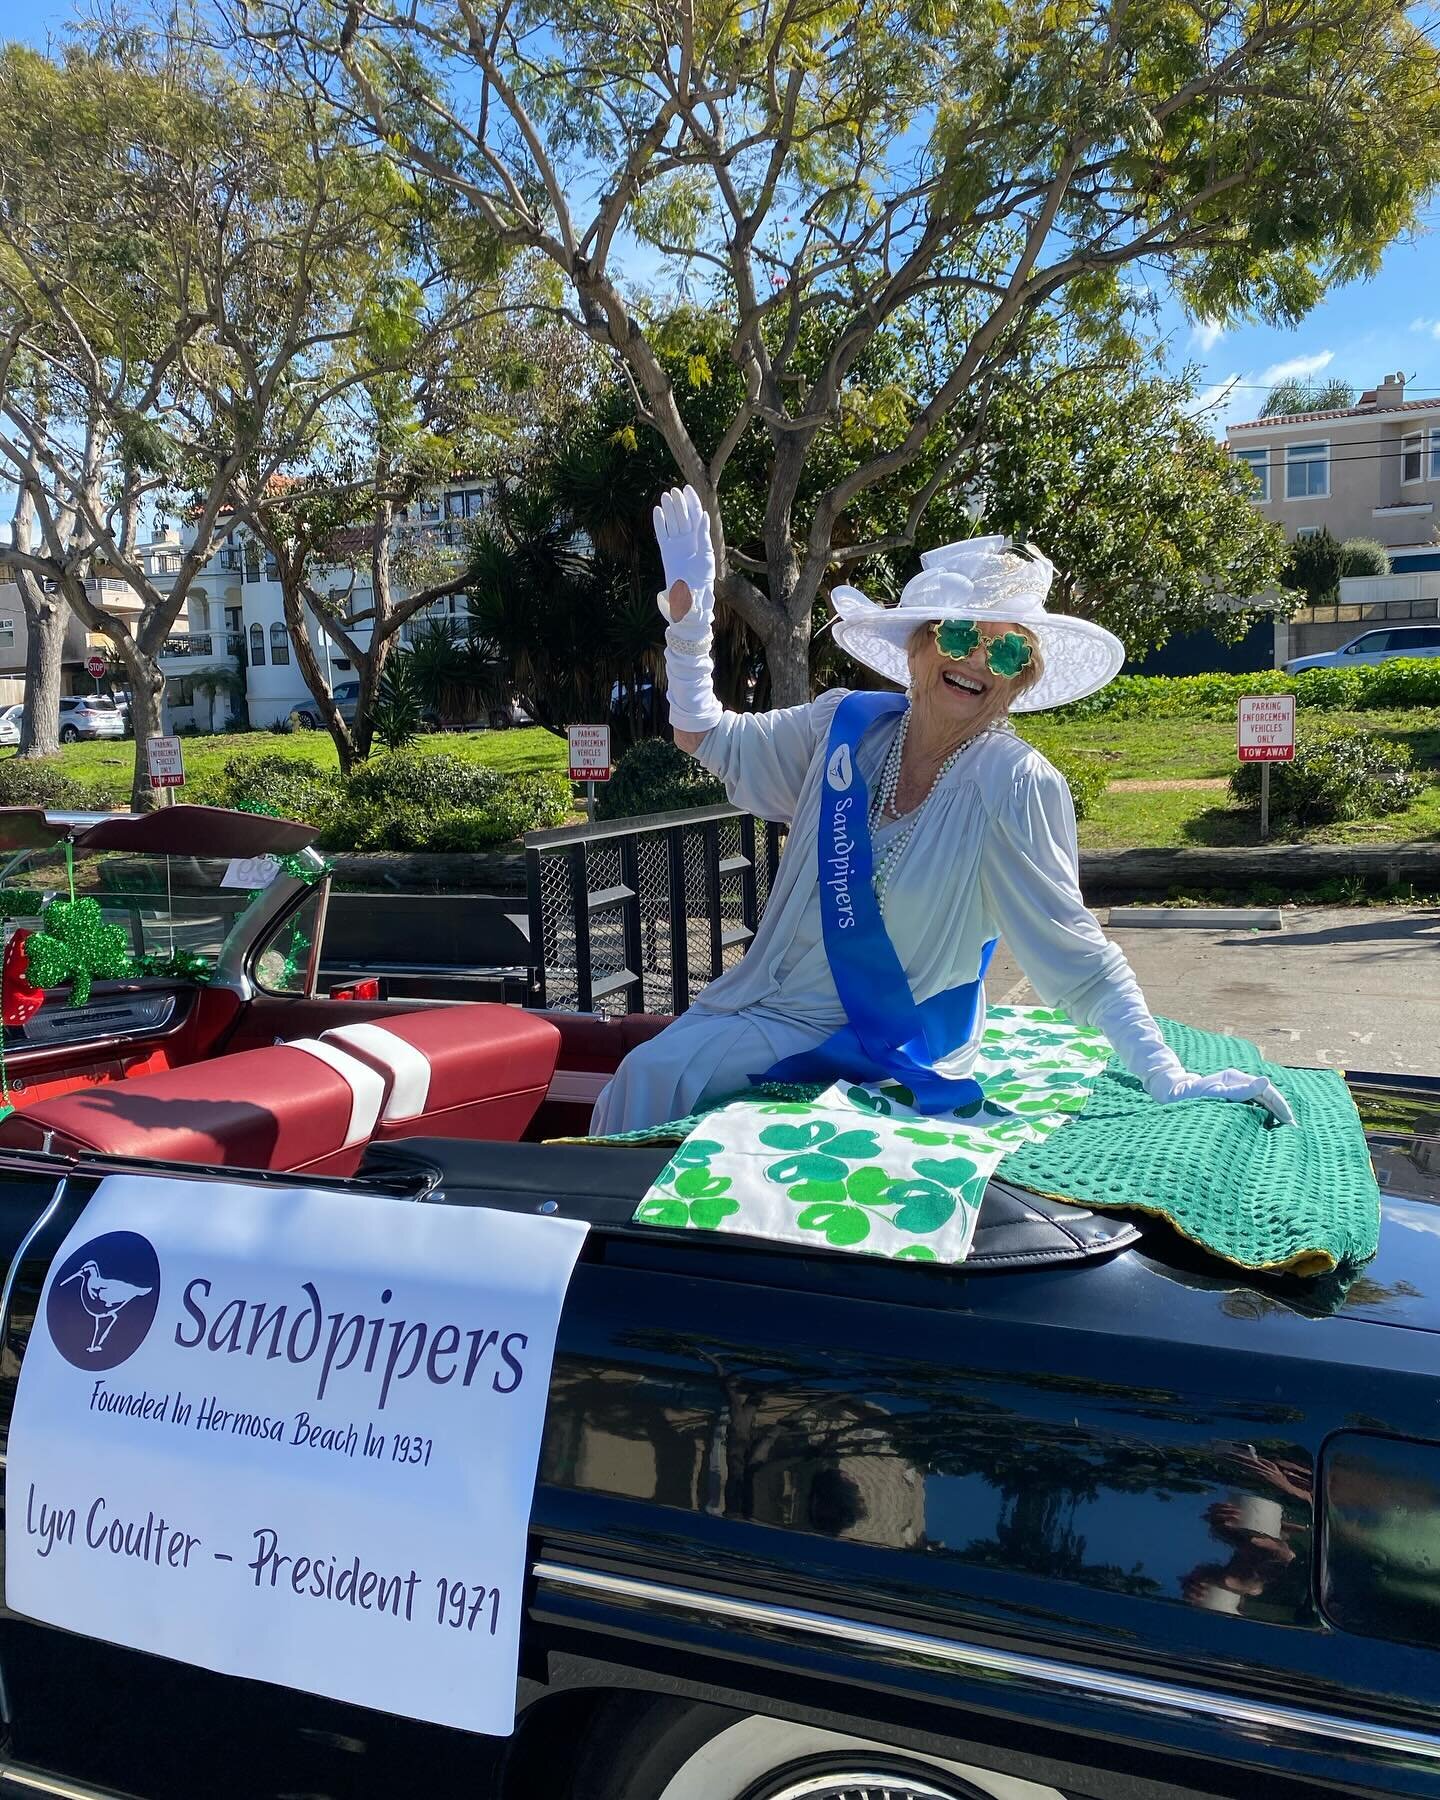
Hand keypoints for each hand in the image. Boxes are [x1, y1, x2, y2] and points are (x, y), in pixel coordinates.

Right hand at [653, 484, 715, 641]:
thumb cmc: (702, 579)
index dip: (692, 502)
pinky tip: (657, 511)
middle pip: (683, 516)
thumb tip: (703, 515)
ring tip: (665, 496)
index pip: (696, 516)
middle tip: (674, 490)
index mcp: (701, 539)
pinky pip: (662, 533)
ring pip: (672, 522)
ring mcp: (677, 545)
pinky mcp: (666, 551)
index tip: (688, 489)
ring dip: (669, 509)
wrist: (690, 597)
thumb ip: (703, 534)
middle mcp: (689, 540)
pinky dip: (659, 522)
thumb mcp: (706, 555)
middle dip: (679, 503)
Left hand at [1148, 1067, 1295, 1126]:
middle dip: (1280, 1110)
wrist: (1174, 1096)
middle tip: (1292, 1129)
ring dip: (1273, 1114)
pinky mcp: (1231, 1098)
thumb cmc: (1192, 1096)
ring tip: (1284, 1129)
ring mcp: (1234, 1089)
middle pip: (1266, 1095)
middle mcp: (1238, 1081)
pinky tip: (1268, 1126)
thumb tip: (1265, 1082)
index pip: (1266, 1090)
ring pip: (1261, 1101)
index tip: (1289, 1121)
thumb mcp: (1216, 1093)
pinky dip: (1263, 1115)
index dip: (1280, 1105)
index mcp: (1236, 1077)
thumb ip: (1241, 1091)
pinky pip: (1252, 1106)